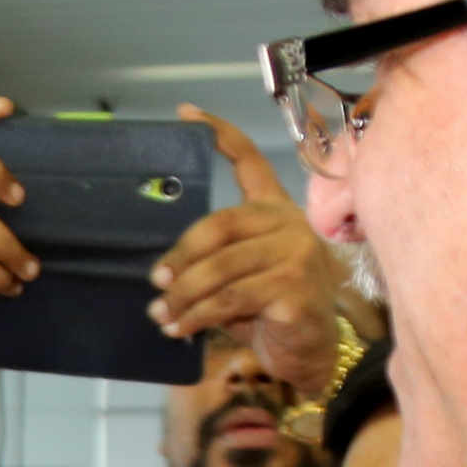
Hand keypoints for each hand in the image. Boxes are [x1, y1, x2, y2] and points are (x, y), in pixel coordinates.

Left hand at [148, 108, 346, 391]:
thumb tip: (161, 273)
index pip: (249, 160)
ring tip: (162, 315)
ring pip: (221, 269)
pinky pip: (231, 299)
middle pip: (219, 226)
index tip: (185, 113)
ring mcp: (296, 254)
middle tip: (156, 281)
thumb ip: (215, 260)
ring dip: (184, 295)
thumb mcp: (241, 276)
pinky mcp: (294, 289)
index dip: (218, 134)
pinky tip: (181, 329)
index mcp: (275, 209)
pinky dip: (198, 316)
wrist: (310, 353)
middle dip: (181, 257)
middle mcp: (289, 223)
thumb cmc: (272, 311)